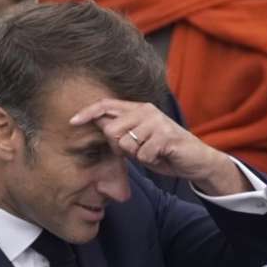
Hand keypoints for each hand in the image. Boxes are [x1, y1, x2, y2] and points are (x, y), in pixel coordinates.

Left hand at [69, 99, 246, 194]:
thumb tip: (97, 126)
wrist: (195, 161)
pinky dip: (149, 161)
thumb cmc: (163, 152)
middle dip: (119, 148)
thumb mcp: (138, 143)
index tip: (72, 122)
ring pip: (126, 143)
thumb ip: (120, 134)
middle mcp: (146, 111)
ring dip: (136, 155)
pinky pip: (142, 154)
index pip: (106, 106)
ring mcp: (157, 122)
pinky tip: (161, 156)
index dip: (88, 113)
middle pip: (111, 130)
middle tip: (136, 152)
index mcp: (138, 109)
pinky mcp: (166, 136)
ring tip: (151, 153)